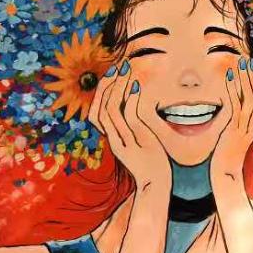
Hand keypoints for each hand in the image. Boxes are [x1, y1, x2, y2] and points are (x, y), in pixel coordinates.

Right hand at [89, 60, 170, 195]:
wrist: (155, 185)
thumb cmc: (150, 162)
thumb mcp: (140, 139)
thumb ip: (134, 124)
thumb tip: (136, 104)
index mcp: (112, 137)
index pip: (97, 111)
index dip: (101, 92)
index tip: (112, 74)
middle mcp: (112, 139)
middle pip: (99, 108)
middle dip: (106, 85)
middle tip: (117, 67)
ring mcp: (122, 142)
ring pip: (111, 110)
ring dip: (117, 88)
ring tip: (125, 71)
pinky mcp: (134, 145)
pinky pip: (128, 118)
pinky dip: (130, 100)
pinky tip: (136, 86)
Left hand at [212, 57, 252, 181]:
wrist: (227, 171)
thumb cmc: (230, 151)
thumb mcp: (238, 130)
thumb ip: (240, 116)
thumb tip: (236, 97)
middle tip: (249, 60)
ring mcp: (247, 126)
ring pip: (250, 98)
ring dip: (246, 79)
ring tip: (242, 63)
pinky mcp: (236, 129)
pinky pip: (236, 104)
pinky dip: (234, 89)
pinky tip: (230, 77)